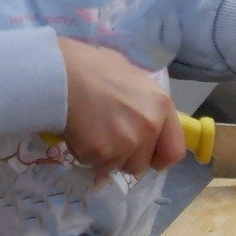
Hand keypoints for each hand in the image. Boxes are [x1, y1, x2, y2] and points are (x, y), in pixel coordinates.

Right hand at [59, 37, 185, 177]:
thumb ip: (145, 104)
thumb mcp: (132, 78)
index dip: (159, 157)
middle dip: (124, 157)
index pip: (174, 151)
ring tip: (91, 130)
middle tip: (108, 136)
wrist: (60, 72)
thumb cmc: (94, 68)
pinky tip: (79, 131)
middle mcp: (148, 126)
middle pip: (141, 164)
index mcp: (160, 106)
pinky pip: (94, 164)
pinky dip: (85, 153)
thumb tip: (148, 118)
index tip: (147, 156)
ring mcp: (125, 142)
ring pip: (117, 167)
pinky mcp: (101, 152)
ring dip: (104, 156)